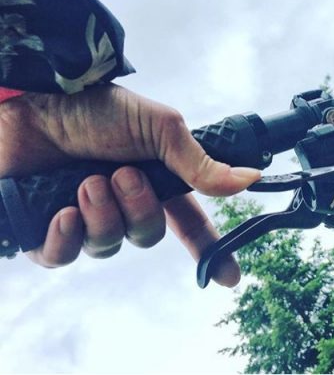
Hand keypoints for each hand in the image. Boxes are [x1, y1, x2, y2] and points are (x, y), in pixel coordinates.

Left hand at [0, 84, 259, 286]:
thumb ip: (200, 162)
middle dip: (137, 210)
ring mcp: (84, 216)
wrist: (36, 102)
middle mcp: (122, 202)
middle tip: (120, 175)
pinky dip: (65, 240)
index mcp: (154, 180)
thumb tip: (251, 179)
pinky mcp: (45, 228)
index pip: (189, 223)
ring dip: (101, 216)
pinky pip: (62, 257)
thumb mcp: (160, 130)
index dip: (210, 249)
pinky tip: (64, 214)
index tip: (230, 277)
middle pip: (147, 236)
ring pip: (106, 247)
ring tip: (86, 183)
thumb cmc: (97, 108)